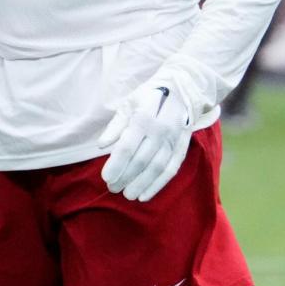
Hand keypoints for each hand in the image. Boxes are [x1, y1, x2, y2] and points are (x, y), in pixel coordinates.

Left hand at [98, 77, 196, 201]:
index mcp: (144, 117)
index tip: (105, 178)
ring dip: (141, 184)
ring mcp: (174, 140)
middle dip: (126, 177)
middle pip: (141, 160)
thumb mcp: (129, 104)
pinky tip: (145, 195)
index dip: (116, 164)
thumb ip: (115, 126)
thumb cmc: (149, 97)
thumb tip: (101, 146)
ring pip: (157, 168)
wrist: (183, 90)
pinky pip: (170, 170)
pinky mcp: (182, 148)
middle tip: (112, 188)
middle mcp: (161, 130)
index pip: (128, 146)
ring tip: (127, 195)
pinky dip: (158, 184)